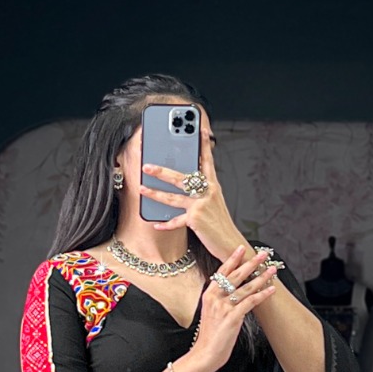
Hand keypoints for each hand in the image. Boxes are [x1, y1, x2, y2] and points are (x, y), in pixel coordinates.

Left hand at [139, 126, 241, 259]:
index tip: (200, 129)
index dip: (204, 145)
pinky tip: (155, 223)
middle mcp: (207, 192)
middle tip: (147, 166)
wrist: (230, 242)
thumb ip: (202, 191)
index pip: (207, 161)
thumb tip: (184, 183)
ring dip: (155, 193)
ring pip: (173, 197)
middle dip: (162, 171)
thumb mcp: (214, 202)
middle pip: (181, 177)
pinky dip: (165, 224)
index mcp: (213, 185)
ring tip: (142, 188)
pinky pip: (175, 221)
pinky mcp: (195, 219)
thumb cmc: (220, 223)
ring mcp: (201, 205)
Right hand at [189, 245, 276, 371]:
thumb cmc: (210, 337)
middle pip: (235, 276)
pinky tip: (271, 289)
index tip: (241, 248)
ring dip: (261, 277)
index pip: (222, 272)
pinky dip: (262, 295)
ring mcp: (224, 307)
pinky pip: (250, 302)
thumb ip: (220, 301)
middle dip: (250, 263)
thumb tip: (235, 293)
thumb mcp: (211, 314)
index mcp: (209, 295)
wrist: (205, 354)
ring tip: (271, 269)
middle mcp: (215, 298)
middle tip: (262, 254)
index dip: (232, 259)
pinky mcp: (232, 317)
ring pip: (246, 287)